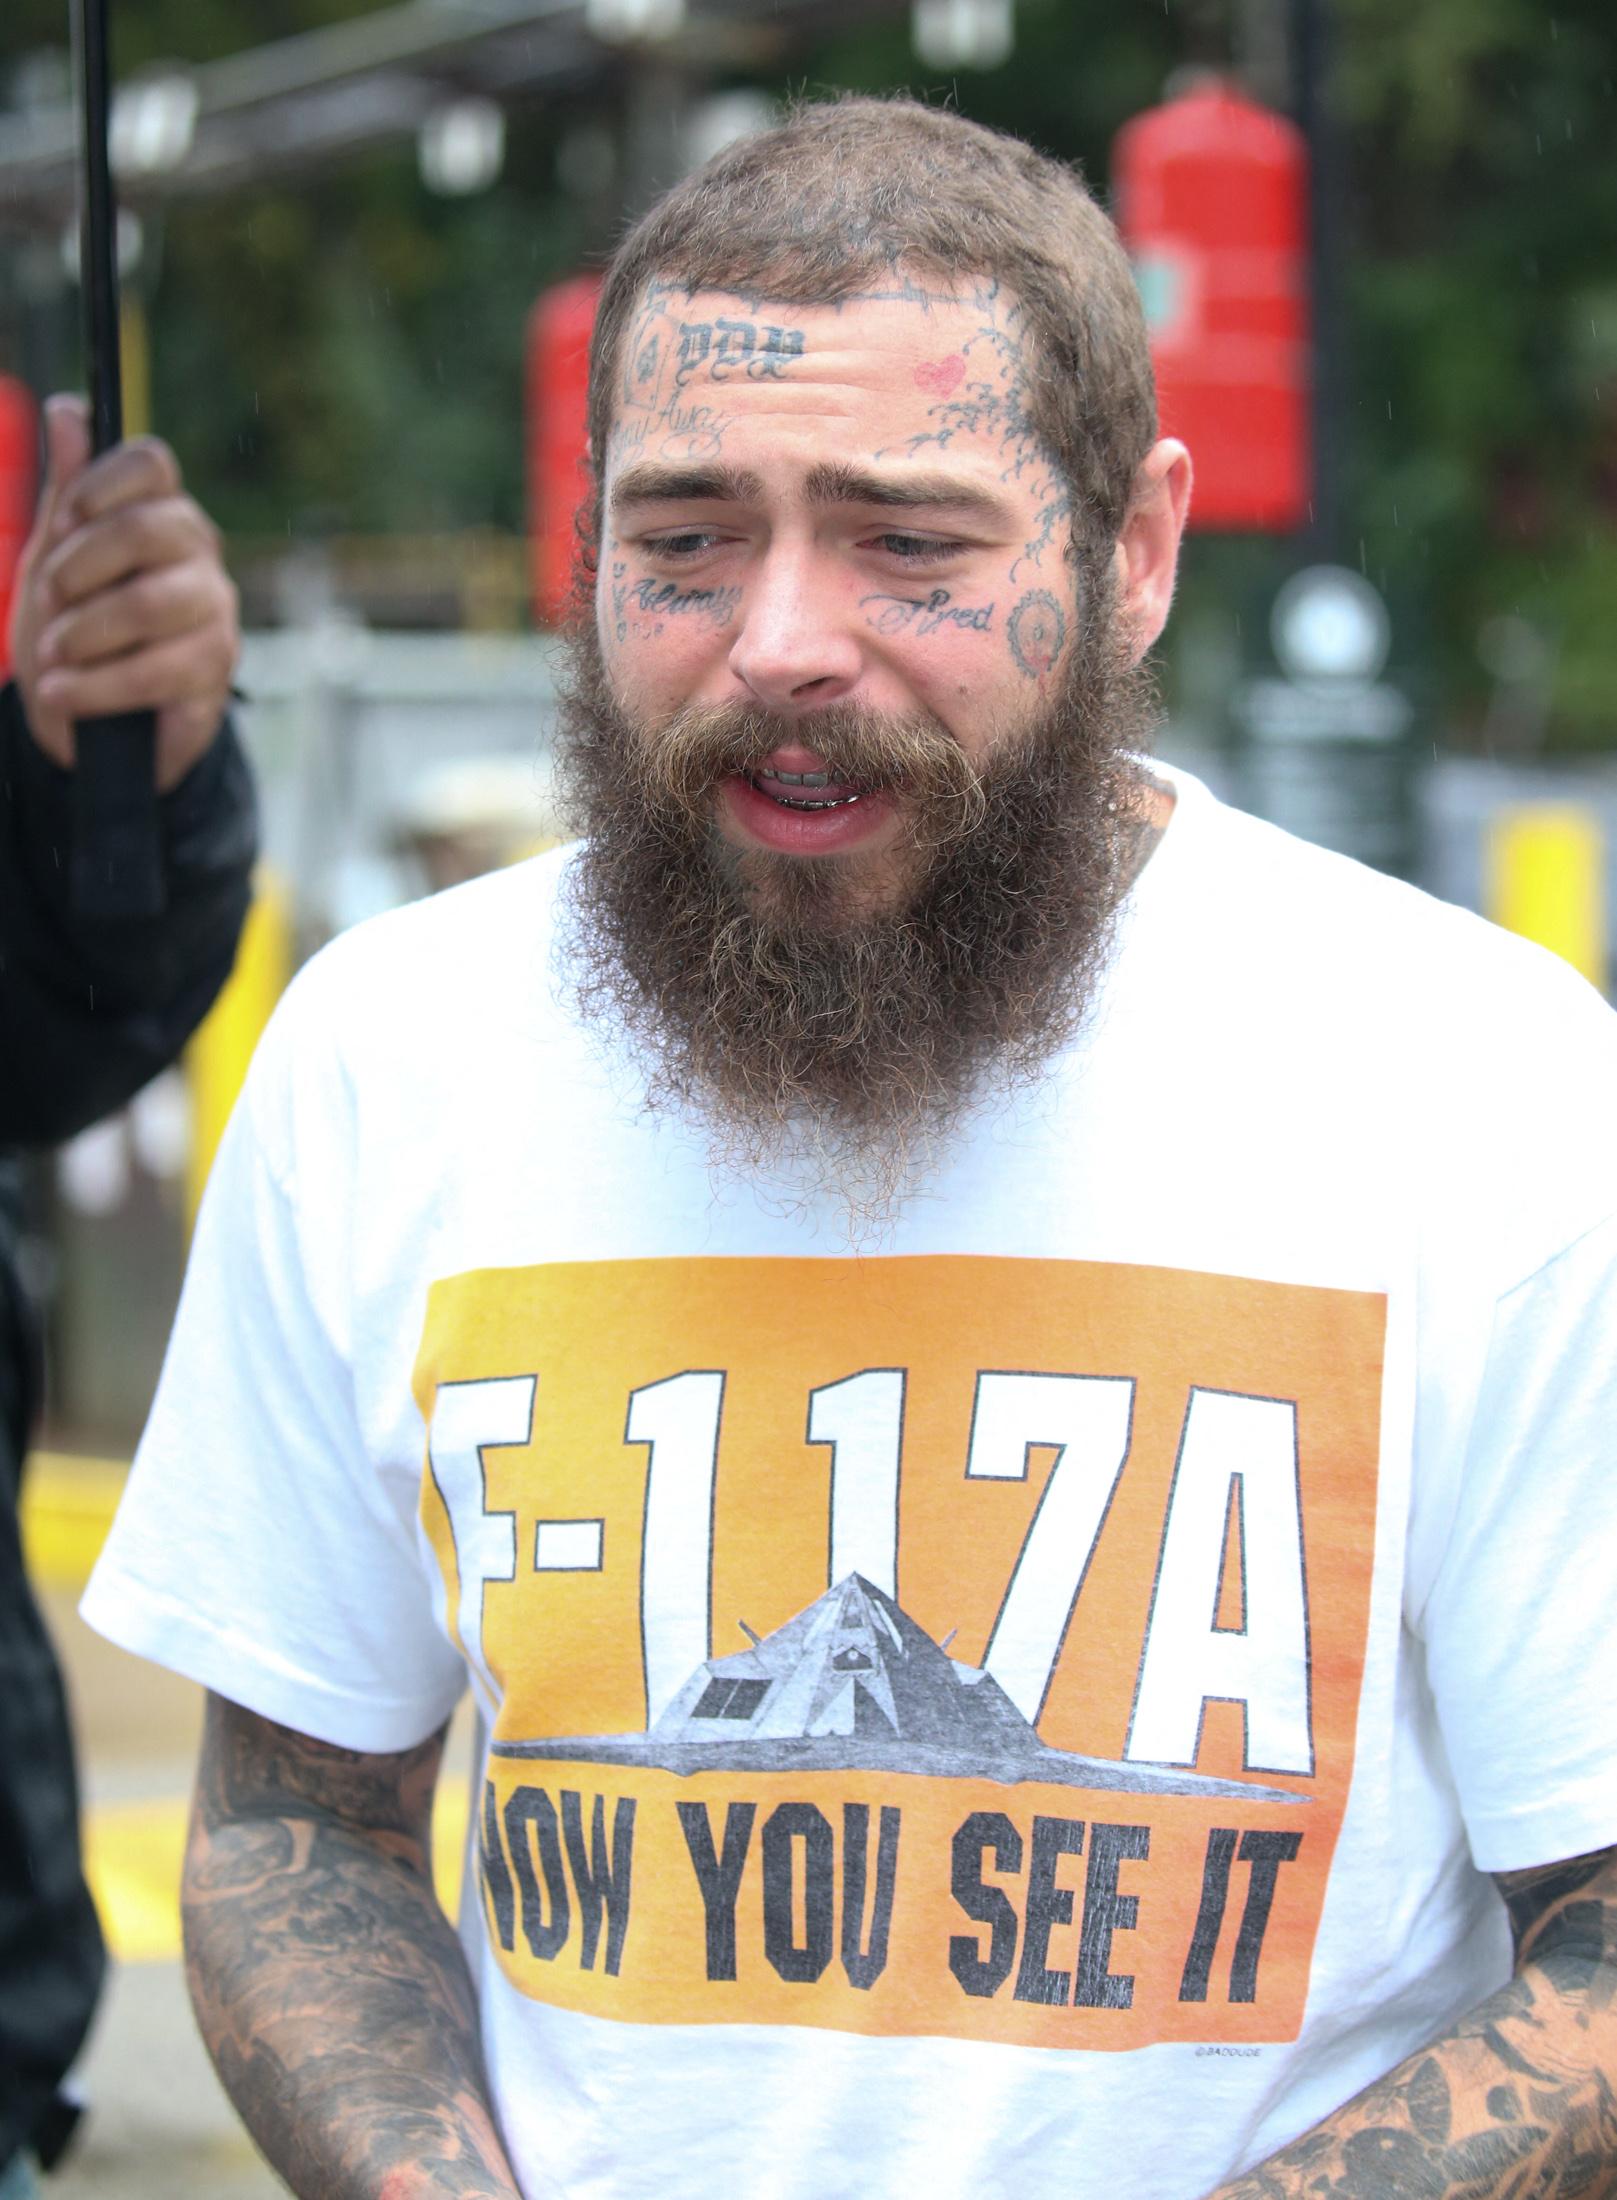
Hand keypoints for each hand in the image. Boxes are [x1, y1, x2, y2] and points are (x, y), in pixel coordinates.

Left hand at [8, 394, 239, 792]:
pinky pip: (156, 669)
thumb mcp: (55, 559)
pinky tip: (63, 693)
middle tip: (51, 598)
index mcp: (159, 512)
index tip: (64, 519)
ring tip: (52, 657)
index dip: (102, 483)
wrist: (90, 718)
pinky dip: (96, 685)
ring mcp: (214, 611)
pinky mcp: (215, 670)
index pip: (151, 464)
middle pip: (149, 529)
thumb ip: (65, 492)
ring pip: (150, 603)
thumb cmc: (77, 628)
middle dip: (81, 565)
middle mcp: (197, 554)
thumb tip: (68, 411)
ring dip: (83, 633)